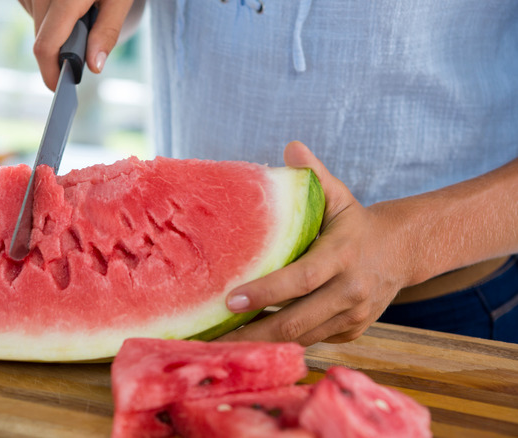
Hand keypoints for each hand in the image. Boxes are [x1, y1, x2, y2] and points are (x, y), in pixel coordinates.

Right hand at [18, 0, 135, 90]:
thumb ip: (108, 31)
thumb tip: (94, 66)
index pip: (46, 46)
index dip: (49, 72)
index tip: (57, 87)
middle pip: (41, 37)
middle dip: (60, 49)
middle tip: (86, 41)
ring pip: (36, 21)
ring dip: (54, 28)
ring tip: (79, 11)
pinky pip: (32, 5)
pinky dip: (48, 11)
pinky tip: (65, 1)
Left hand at [219, 141, 408, 345]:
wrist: (402, 251)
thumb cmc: (356, 222)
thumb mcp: (338, 196)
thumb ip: (314, 175)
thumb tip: (291, 147)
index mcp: (342, 256)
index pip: (300, 279)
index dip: (265, 292)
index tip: (230, 301)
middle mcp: (350, 291)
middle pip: (296, 321)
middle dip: (254, 333)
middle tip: (216, 339)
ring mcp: (353, 316)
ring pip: (302, 338)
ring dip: (264, 343)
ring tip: (226, 345)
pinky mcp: (351, 332)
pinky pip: (312, 340)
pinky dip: (283, 342)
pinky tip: (255, 341)